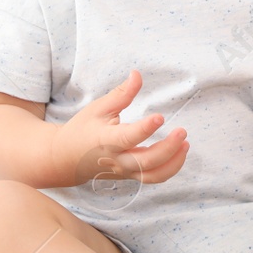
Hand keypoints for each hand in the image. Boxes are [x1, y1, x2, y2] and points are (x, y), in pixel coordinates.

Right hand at [56, 69, 188, 186]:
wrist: (66, 158)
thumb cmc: (82, 129)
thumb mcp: (98, 108)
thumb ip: (121, 94)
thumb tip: (138, 74)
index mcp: (106, 141)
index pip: (127, 138)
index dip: (145, 129)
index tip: (160, 117)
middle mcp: (117, 160)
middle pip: (146, 162)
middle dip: (168, 149)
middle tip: (183, 132)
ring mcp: (124, 171)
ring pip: (152, 175)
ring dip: (173, 163)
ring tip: (185, 144)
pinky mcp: (130, 176)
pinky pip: (153, 178)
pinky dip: (170, 168)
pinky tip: (179, 153)